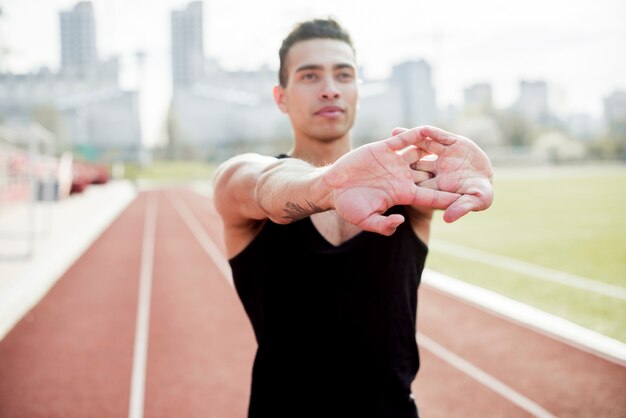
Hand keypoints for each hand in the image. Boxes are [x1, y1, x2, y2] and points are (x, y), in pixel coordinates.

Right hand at [323, 129, 461, 235]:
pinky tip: (428, 128)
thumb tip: (400, 221)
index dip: (447, 197)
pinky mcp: (383, 149)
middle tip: (471, 169)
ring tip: (456, 141)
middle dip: (448, 172)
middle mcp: (402, 177)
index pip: (430, 196)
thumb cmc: (348, 206)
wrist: (333, 187)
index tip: (465, 198)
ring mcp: (394, 162)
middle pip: (431, 173)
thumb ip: (382, 225)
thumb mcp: (366, 220)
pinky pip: (403, 140)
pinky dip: (414, 134)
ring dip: (435, 148)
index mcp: (402, 194)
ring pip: (420, 153)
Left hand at [392, 126, 493, 222]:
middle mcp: (437, 169)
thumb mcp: (475, 202)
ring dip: (409, 139)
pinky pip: (440, 137)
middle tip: (381, 154)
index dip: (404, 182)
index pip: (418, 184)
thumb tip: (447, 219)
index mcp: (437, 185)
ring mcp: (444, 155)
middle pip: (414, 163)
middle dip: (399, 159)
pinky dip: (432, 133)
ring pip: (423, 146)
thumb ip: (461, 209)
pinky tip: (421, 128)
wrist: (488, 178)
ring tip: (392, 132)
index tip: (388, 181)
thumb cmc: (481, 194)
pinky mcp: (453, 143)